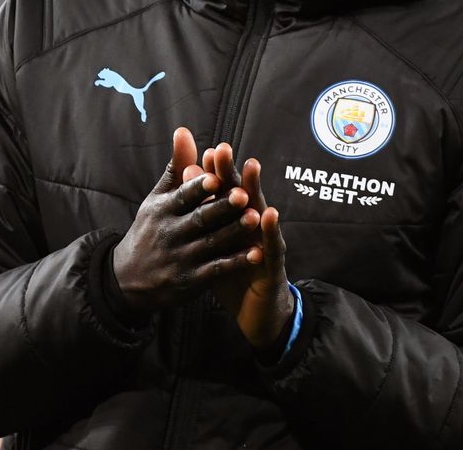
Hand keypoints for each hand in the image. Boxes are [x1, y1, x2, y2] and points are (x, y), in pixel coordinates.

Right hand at [111, 127, 261, 313]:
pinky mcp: (190, 280)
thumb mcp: (157, 198)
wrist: (127, 280)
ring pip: (211, 243)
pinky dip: (235, 262)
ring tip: (255, 218)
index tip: (215, 176)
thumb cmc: (150, 229)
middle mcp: (170, 233)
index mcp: (162, 210)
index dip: (198, 187)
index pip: (182, 196)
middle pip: (199, 218)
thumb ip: (177, 167)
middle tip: (243, 194)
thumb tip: (184, 130)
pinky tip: (256, 253)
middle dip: (221, 207)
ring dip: (234, 231)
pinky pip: (216, 270)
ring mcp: (180, 259)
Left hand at [191, 143, 293, 359]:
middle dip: (230, 171)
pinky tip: (268, 213)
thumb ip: (204, 219)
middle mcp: (250, 226)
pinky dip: (270, 229)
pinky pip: (271, 245)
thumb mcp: (215, 246)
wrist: (255, 313)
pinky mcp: (273, 263)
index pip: (222, 193)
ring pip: (258, 212)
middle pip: (239, 194)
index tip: (205, 150)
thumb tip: (189, 194)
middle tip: (222, 148)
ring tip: (250, 166)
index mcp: (233, 222)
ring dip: (255, 190)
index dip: (214, 174)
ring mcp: (264, 242)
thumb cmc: (234, 273)